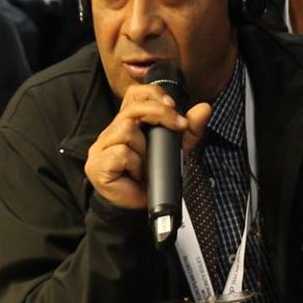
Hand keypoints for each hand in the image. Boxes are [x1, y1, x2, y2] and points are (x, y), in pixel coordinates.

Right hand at [83, 83, 210, 210]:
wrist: (139, 208)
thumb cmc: (152, 177)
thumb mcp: (178, 150)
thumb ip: (190, 131)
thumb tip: (204, 108)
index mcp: (127, 124)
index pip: (134, 94)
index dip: (153, 94)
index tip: (173, 107)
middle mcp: (111, 132)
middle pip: (132, 108)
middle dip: (160, 114)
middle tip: (178, 125)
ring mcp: (101, 147)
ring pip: (127, 130)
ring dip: (144, 150)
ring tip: (145, 166)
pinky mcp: (98, 164)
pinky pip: (122, 153)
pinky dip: (135, 165)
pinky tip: (135, 175)